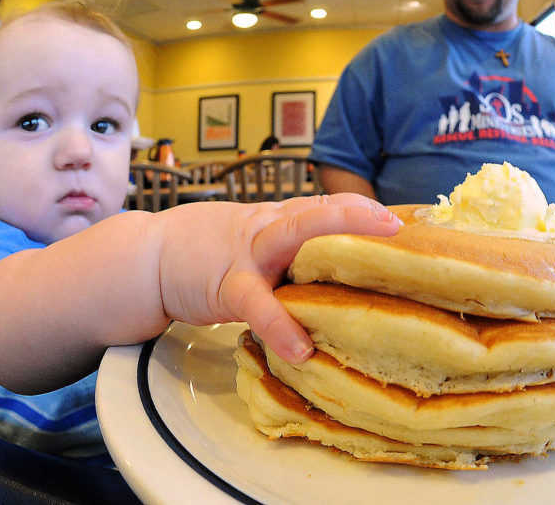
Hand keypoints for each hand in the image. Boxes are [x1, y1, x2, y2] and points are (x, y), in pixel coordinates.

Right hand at [158, 194, 401, 363]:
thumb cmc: (209, 251)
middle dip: (358, 215)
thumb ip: (292, 252)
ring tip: (370, 269)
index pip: (327, 205)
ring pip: (292, 237)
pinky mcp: (227, 285)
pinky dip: (279, 324)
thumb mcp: (254, 241)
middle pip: (317, 211)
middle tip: (397, 226)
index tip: (405, 218)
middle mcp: (270, 228)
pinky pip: (257, 304)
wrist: (150, 256)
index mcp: (280, 220)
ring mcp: (250, 253)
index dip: (364, 209)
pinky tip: (300, 348)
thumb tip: (340, 274)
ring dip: (330, 245)